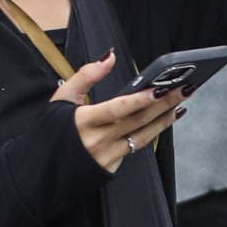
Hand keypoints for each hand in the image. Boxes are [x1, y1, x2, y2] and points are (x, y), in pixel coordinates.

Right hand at [53, 55, 186, 173]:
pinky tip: (163, 121)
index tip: (161, 88)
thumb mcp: (61, 99)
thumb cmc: (50, 133)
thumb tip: (109, 57)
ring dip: (165, 120)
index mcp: (83, 122)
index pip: (118, 109)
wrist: (41, 170)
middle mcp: (98, 141)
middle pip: (138, 120)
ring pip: (143, 136)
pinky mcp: (111, 168)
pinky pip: (136, 148)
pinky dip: (151, 133)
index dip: (141, 100)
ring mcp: (107, 157)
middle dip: (164, 103)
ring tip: (181, 104)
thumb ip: (86, 75)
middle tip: (185, 88)